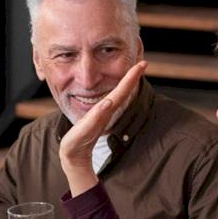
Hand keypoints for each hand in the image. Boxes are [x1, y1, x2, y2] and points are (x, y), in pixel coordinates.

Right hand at [58, 61, 146, 195]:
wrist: (74, 155)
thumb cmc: (76, 143)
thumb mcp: (83, 131)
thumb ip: (95, 117)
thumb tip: (109, 102)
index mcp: (104, 110)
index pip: (121, 91)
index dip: (131, 77)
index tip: (142, 64)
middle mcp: (106, 110)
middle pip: (122, 91)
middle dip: (132, 76)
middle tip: (143, 63)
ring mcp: (102, 113)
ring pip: (118, 94)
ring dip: (127, 82)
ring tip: (134, 71)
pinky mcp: (97, 115)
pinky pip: (111, 99)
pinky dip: (118, 90)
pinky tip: (121, 86)